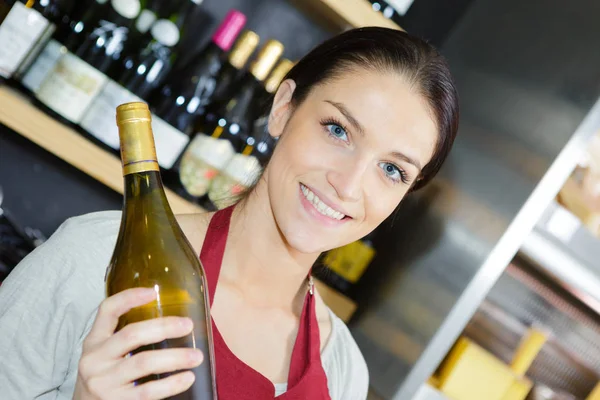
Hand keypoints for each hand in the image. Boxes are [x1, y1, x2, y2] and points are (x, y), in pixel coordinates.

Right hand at [73, 288, 203, 399]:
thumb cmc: (105, 379)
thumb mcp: (105, 355)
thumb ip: (126, 339)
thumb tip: (171, 321)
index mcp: (94, 342)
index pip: (107, 310)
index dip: (129, 298)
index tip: (153, 292)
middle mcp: (95, 360)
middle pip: (132, 334)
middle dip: (164, 327)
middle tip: (188, 325)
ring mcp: (104, 383)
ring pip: (144, 362)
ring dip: (176, 357)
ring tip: (196, 356)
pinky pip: (149, 391)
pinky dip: (172, 384)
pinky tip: (187, 378)